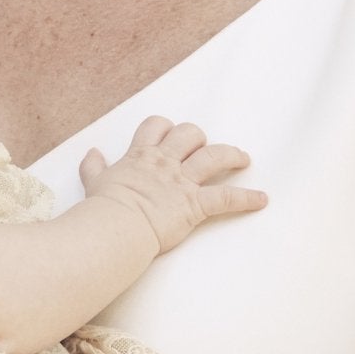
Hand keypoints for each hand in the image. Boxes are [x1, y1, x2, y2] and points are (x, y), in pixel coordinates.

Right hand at [79, 115, 265, 255]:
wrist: (115, 226)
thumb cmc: (103, 208)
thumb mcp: (94, 182)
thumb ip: (94, 167)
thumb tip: (92, 152)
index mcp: (140, 157)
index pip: (156, 127)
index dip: (166, 128)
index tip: (171, 133)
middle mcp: (164, 163)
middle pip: (189, 134)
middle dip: (199, 138)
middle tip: (205, 147)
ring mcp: (181, 182)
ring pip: (214, 156)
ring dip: (232, 155)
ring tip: (244, 159)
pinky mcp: (194, 204)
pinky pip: (227, 197)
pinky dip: (247, 198)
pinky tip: (261, 199)